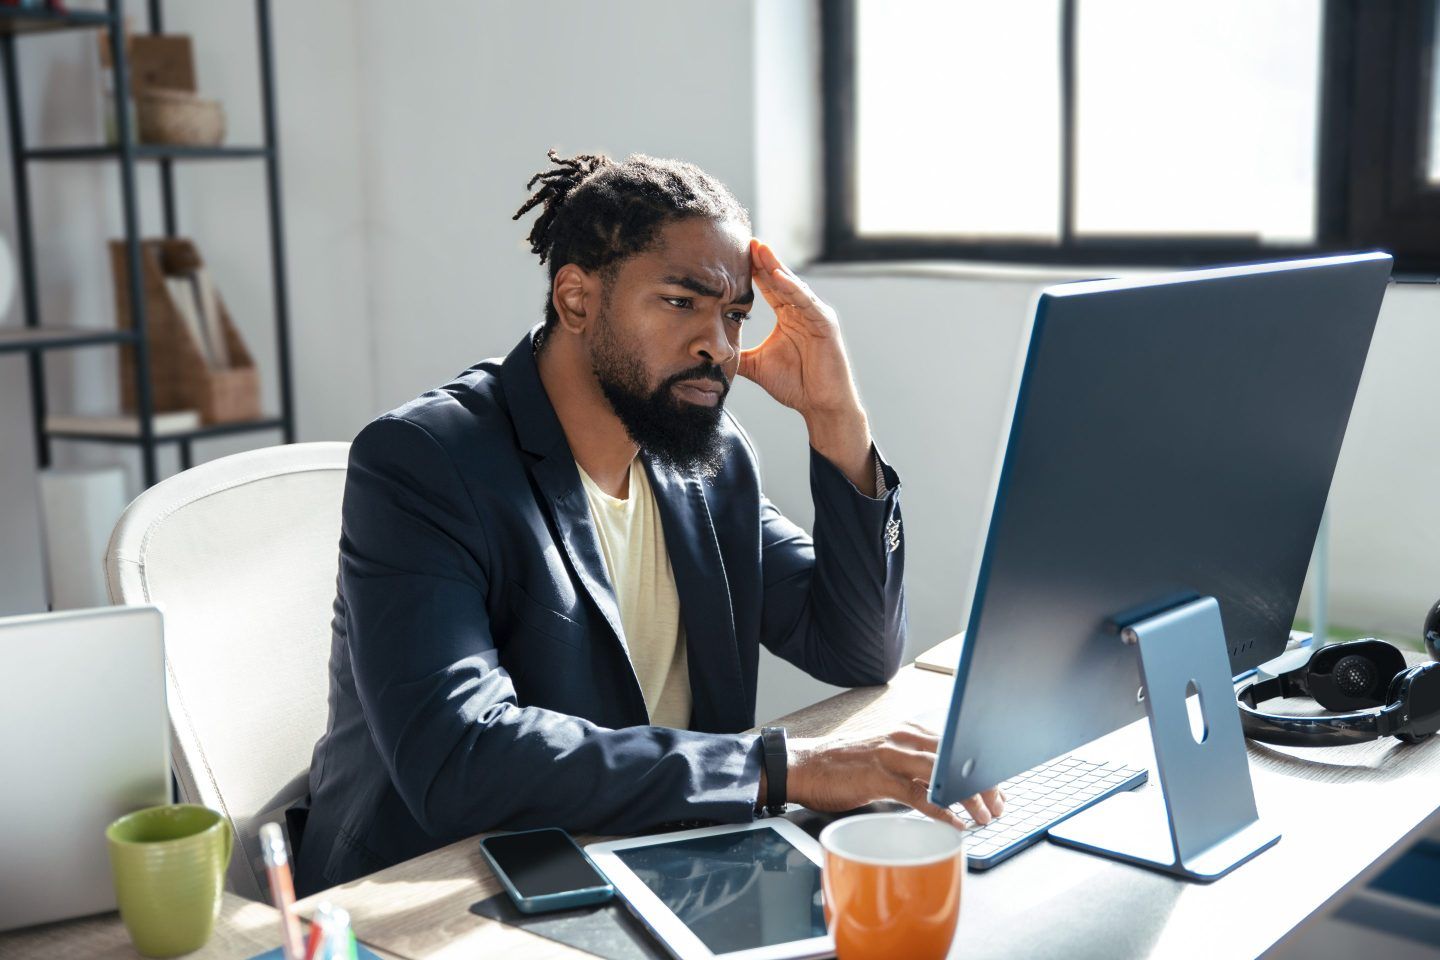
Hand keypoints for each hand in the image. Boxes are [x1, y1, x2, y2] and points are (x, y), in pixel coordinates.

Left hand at [740, 239, 861, 419]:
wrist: (820, 406)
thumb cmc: (796, 386)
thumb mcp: (757, 367)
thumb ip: (739, 356)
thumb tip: (713, 355)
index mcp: (788, 317)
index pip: (768, 288)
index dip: (752, 272)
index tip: (733, 255)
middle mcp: (802, 311)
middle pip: (780, 280)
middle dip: (764, 261)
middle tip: (746, 240)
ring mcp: (815, 316)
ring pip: (793, 286)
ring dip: (776, 268)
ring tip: (760, 250)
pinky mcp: (825, 325)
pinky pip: (806, 303)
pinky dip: (793, 289)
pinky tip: (778, 276)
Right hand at [779, 723, 1005, 829]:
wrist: (804, 766)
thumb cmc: (843, 766)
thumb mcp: (884, 757)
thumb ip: (912, 765)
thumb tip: (942, 784)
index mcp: (907, 731)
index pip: (954, 745)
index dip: (978, 767)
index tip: (996, 788)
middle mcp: (902, 738)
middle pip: (954, 756)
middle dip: (982, 782)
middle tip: (999, 805)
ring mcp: (890, 756)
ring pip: (941, 773)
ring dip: (967, 796)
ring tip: (984, 816)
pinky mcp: (878, 777)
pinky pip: (918, 794)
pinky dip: (940, 810)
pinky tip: (955, 823)